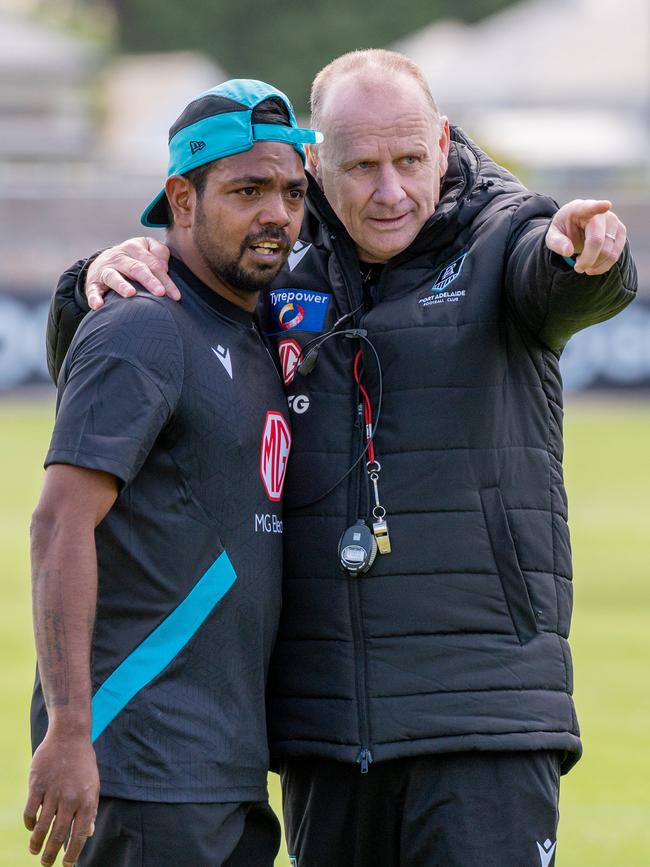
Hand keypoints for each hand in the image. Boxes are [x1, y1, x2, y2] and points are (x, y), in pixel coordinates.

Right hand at [24, 730, 98, 865]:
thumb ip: (90, 810)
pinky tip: (31, 827)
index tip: (66, 865)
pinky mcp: (37, 785)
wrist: (70, 736)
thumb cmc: (83, 763)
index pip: (79, 835)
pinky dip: (29, 823)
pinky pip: (30, 811)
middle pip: (58, 835)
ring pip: (41, 827)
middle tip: (46, 864)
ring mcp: (53, 792)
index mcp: (87, 800)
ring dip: (36, 843)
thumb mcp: (93, 785)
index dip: (72, 854)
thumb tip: (87, 834)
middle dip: (51, 854)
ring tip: (35, 851)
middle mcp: (70, 799)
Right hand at [86, 237, 179, 309]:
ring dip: (122, 285)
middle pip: (136, 268)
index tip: (175, 295)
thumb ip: (160, 252)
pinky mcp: (93, 283)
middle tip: (160, 292)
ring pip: (113, 276)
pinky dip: (94, 297)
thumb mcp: (147, 247)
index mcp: (134, 248)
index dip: (165, 279)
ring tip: (131, 293)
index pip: (153, 264)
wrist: (102, 261)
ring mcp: (105, 270)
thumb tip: (165, 266)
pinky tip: (99, 305)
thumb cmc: (133, 258)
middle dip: (149, 280)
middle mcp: (119, 257)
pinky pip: (93, 290)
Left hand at [545, 199, 626, 275]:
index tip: (606, 205)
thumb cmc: (564, 230)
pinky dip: (604, 265)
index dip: (598, 206)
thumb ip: (557, 242)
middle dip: (587, 260)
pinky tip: (594, 266)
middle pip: (597, 241)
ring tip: (584, 266)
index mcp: (580, 209)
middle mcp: (601, 213)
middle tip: (577, 268)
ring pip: (609, 250)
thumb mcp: (552, 236)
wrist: (576, 227)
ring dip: (596, 265)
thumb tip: (568, 251)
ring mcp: (614, 222)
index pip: (590, 207)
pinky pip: (615, 254)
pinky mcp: (620, 232)